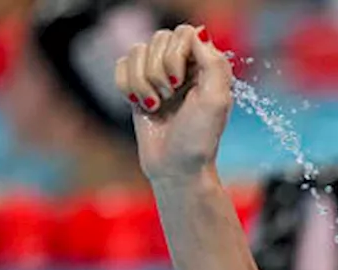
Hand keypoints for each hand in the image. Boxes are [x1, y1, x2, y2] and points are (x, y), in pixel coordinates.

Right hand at [114, 24, 233, 184]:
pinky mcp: (137, 86)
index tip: (181, 83)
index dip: (176, 54)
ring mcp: (158, 75)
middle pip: (158, 39)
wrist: (175, 167)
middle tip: (170, 97)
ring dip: (144, 83)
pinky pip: (121, 65)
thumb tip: (198, 33)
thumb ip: (213, 63)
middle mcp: (182, 65)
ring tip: (158, 106)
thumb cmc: (198, 138)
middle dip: (159, 71)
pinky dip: (128, 86)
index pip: (184, 33)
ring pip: (137, 52)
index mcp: (205, 65)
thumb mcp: (216, 100)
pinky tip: (142, 105)